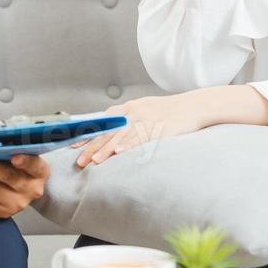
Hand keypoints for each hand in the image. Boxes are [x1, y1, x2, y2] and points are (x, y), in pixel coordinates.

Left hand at [0, 154, 49, 218]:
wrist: (16, 188)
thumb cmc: (14, 163)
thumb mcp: (17, 152)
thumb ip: (7, 144)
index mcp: (39, 172)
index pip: (34, 165)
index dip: (25, 161)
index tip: (14, 157)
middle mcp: (31, 190)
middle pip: (9, 178)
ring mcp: (17, 204)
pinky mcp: (1, 213)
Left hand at [71, 93, 210, 166]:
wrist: (194, 105)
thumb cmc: (170, 110)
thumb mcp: (145, 108)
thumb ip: (129, 117)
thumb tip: (113, 130)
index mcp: (128, 107)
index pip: (102, 122)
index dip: (87, 135)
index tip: (73, 146)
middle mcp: (133, 112)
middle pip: (108, 131)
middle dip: (91, 147)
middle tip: (79, 161)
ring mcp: (145, 119)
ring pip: (120, 136)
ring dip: (105, 150)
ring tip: (93, 162)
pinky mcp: (158, 128)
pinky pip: (140, 138)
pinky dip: (128, 145)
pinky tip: (118, 153)